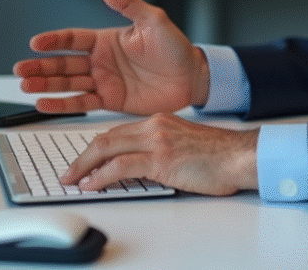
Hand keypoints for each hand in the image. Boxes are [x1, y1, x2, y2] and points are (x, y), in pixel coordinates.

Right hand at [13, 0, 210, 114]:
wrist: (192, 77)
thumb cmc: (175, 47)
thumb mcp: (153, 20)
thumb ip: (127, 4)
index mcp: (107, 39)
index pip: (72, 38)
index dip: (53, 41)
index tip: (35, 44)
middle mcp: (100, 60)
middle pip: (63, 63)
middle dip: (41, 66)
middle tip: (20, 70)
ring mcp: (104, 81)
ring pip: (68, 83)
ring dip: (45, 85)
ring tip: (25, 86)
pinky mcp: (110, 101)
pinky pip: (82, 103)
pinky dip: (62, 104)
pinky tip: (44, 104)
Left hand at [60, 113, 258, 196]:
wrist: (239, 156)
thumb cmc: (218, 156)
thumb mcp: (183, 145)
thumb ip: (160, 150)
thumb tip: (139, 169)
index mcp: (159, 121)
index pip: (117, 132)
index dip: (95, 148)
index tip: (83, 161)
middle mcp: (154, 126)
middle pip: (105, 138)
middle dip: (81, 157)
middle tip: (68, 172)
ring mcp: (156, 141)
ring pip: (107, 148)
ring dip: (83, 167)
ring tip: (72, 180)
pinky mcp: (160, 158)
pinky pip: (120, 166)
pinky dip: (100, 176)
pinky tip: (90, 185)